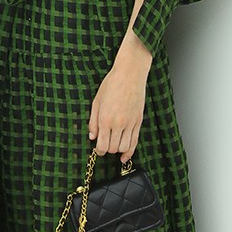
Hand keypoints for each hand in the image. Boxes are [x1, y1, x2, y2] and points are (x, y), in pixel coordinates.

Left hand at [87, 39, 150, 160]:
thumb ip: (93, 121)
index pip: (102, 145)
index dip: (98, 151)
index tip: (97, 149)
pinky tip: (125, 156)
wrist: (130, 75)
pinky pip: (135, 142)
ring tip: (113, 145)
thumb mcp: (96, 101)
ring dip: (117, 150)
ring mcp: (130, 123)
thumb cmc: (111, 84)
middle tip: (103, 146)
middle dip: (107, 150)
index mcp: (105, 119)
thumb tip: (92, 137)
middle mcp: (118, 124)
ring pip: (124, 148)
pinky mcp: (138, 122)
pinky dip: (130, 152)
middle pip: (112, 148)